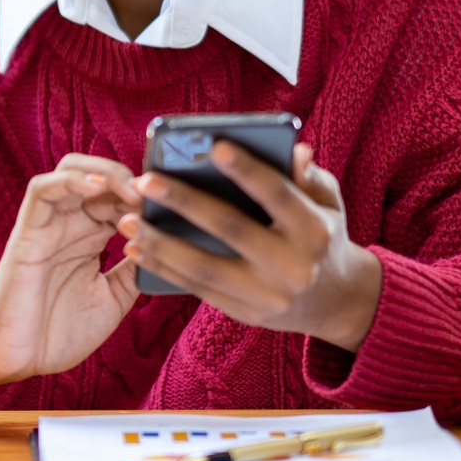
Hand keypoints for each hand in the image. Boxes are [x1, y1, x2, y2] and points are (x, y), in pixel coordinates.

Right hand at [0, 154, 142, 397]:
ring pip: (71, 170)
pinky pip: (42, 190)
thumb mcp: (113, 298)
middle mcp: (70, 225)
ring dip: (104, 172)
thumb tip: (165, 245)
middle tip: (153, 196)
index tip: (168, 206)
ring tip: (129, 190)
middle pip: (99, 175)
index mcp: (91, 238)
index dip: (144, 195)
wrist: (18, 360)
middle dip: (130, 179)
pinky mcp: (28, 232)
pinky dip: (68, 179)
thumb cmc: (58, 333)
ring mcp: (48, 225)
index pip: (119, 196)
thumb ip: (133, 269)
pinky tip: (95, 188)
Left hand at [118, 142, 380, 351]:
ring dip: (159, 243)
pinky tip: (135, 248)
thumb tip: (295, 150)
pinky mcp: (244, 313)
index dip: (247, 170)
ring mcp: (266, 295)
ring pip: (204, 267)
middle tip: (145, 180)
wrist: (335, 302)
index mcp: (314, 230)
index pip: (277, 195)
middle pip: (231, 229)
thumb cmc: (323, 235)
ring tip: (125, 220)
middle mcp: (292, 266)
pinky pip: (197, 289)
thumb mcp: (328, 203)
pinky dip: (163, 268)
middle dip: (184, 202)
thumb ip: (309, 176)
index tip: (214, 146)